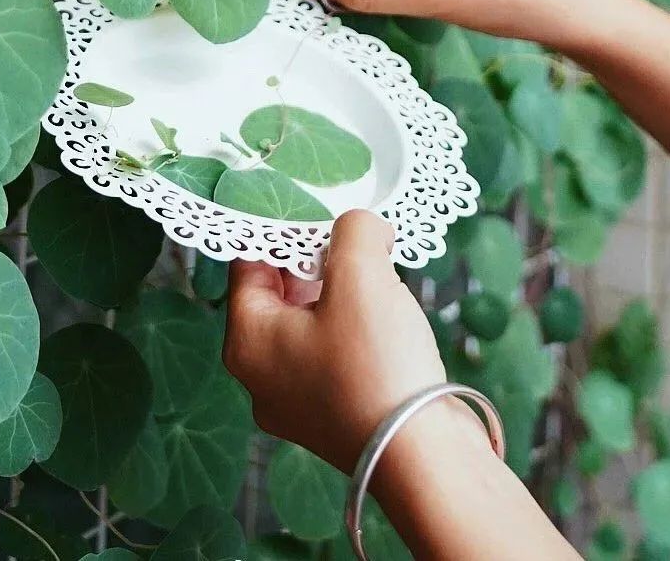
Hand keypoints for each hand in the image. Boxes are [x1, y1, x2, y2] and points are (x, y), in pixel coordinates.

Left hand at [223, 209, 449, 473]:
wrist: (422, 456)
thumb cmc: (376, 364)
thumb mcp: (360, 272)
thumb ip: (352, 230)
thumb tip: (360, 228)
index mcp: (247, 341)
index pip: (248, 264)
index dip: (285, 230)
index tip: (322, 213)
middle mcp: (261, 377)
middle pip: (278, 294)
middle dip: (318, 262)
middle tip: (355, 244)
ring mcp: (297, 404)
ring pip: (310, 324)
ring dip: (342, 294)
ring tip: (378, 278)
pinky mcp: (334, 417)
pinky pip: (335, 354)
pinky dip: (357, 329)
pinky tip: (388, 320)